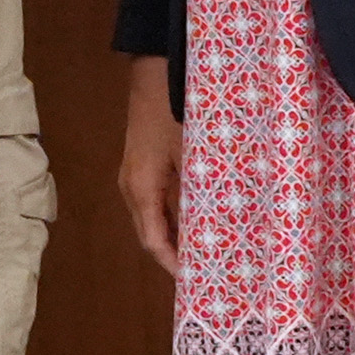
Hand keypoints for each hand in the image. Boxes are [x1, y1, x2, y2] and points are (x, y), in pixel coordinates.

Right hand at [117, 52, 182, 277]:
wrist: (155, 73)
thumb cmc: (176, 112)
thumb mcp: (195, 155)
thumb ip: (203, 192)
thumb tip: (223, 225)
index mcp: (142, 188)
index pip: (154, 240)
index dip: (172, 263)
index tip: (193, 280)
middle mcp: (131, 188)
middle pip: (149, 234)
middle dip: (172, 256)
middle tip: (202, 273)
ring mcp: (132, 177)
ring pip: (150, 219)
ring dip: (171, 238)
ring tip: (200, 253)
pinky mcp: (139, 166)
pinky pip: (152, 203)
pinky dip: (169, 219)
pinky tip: (192, 222)